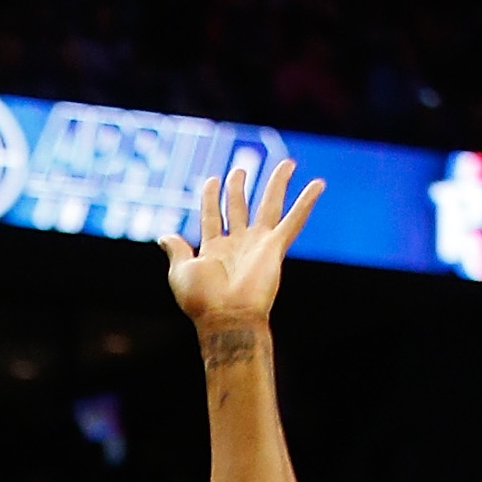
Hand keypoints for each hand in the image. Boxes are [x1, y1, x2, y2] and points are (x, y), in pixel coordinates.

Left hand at [161, 155, 322, 333]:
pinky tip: (318, 184)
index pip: (212, 216)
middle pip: (239, 207)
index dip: (210, 197)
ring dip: (277, 184)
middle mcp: (237, 245)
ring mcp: (258, 245)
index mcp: (213, 250)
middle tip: (240, 170)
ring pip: (269, 206)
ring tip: (287, 164)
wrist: (227, 318)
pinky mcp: (275, 248)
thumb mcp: (180, 273)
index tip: (211, 180)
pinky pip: (294, 221)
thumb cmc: (202, 301)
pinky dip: (306, 203)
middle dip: (238, 188)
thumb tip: (163, 236)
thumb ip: (176, 250)